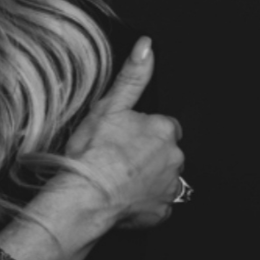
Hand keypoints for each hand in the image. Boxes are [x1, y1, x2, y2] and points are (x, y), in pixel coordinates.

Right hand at [63, 38, 184, 228]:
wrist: (85, 196)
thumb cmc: (93, 154)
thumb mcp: (110, 106)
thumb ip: (132, 77)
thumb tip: (146, 46)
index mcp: (165, 130)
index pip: (163, 127)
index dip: (141, 133)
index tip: (122, 140)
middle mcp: (174, 158)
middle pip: (165, 153)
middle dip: (147, 156)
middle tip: (117, 161)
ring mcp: (169, 188)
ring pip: (163, 179)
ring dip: (147, 179)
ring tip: (118, 180)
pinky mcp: (160, 212)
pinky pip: (157, 206)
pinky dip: (144, 203)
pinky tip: (124, 199)